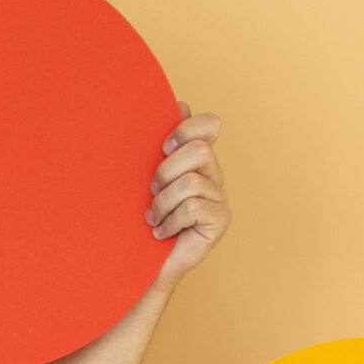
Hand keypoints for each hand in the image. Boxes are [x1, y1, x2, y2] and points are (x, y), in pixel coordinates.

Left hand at [145, 106, 228, 284]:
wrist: (143, 259)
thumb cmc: (142, 214)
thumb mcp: (145, 175)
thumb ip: (159, 144)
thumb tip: (179, 104)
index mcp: (197, 157)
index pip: (209, 124)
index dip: (186, 130)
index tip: (162, 148)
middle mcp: (213, 172)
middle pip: (200, 150)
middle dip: (166, 171)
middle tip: (151, 190)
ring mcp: (220, 196)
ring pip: (191, 182)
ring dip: (163, 202)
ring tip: (152, 217)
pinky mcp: (221, 219)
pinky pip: (193, 208)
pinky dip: (170, 221)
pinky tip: (161, 231)